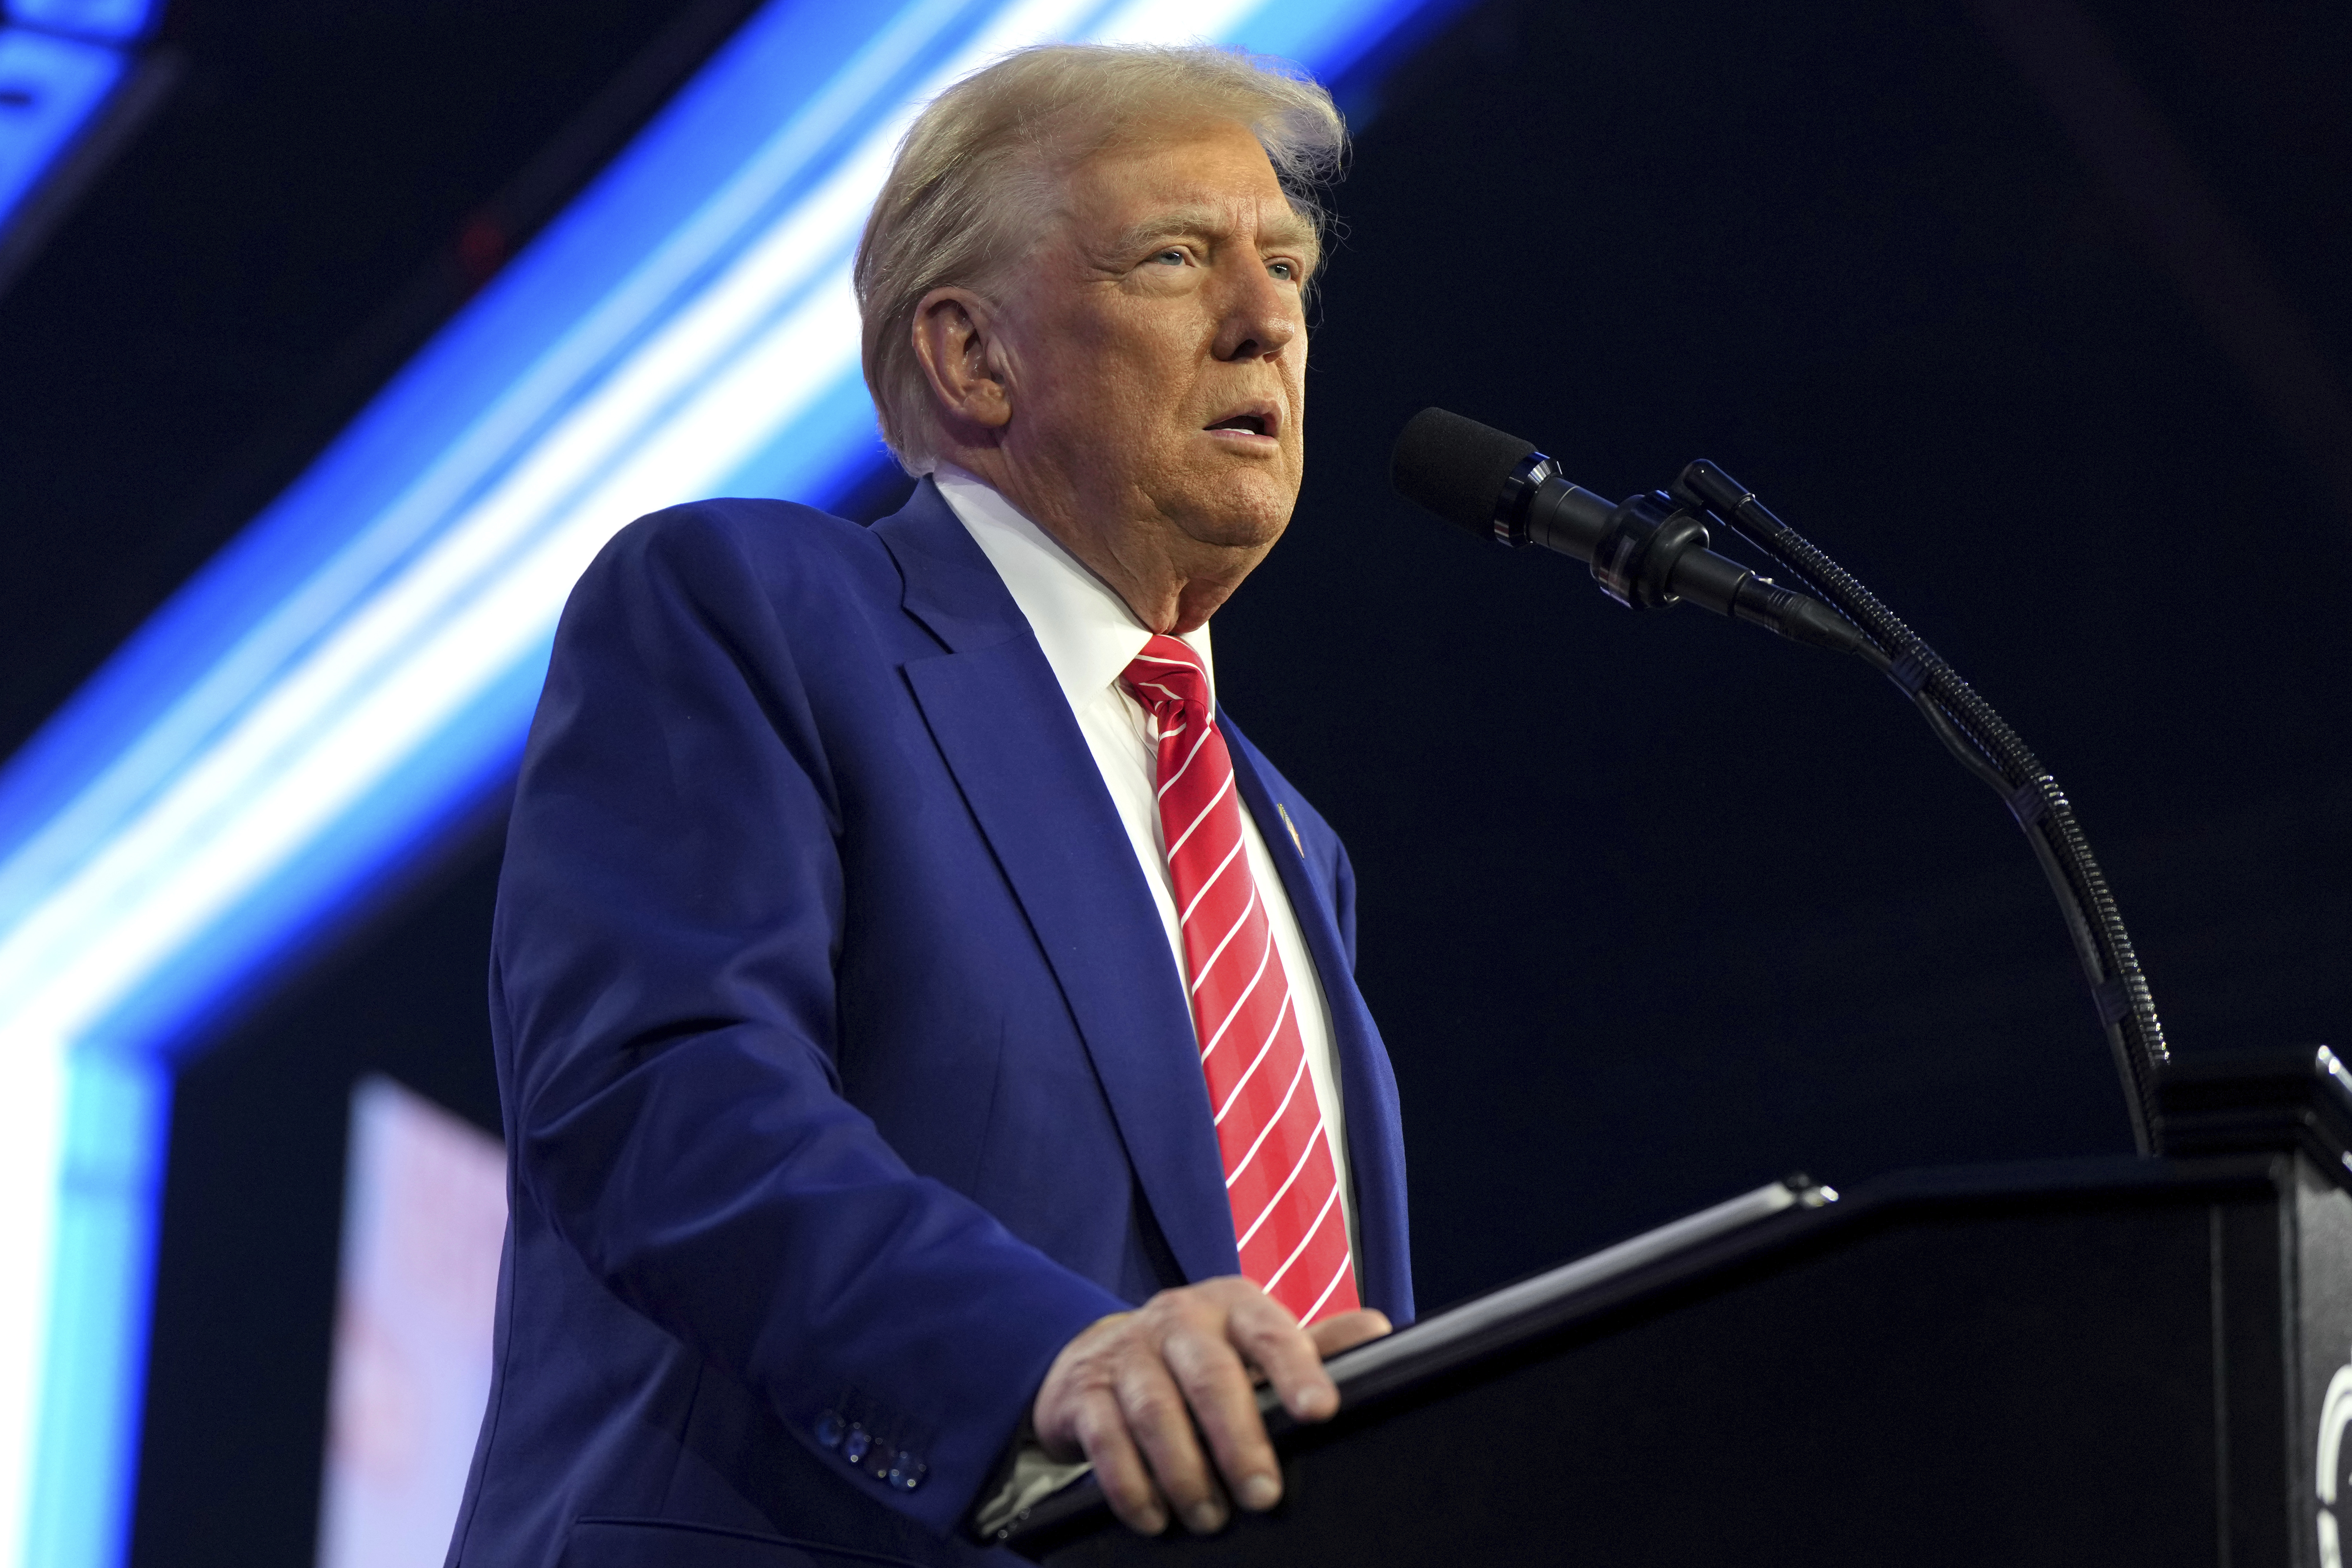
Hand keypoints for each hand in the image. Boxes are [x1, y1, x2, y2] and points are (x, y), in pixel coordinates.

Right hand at [1029, 1276, 1390, 1535]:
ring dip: (1184, 1470)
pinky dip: (1128, 1482)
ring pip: (1154, 1408)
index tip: (1320, 1412)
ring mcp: (1125, 1351)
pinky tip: (1152, 1515)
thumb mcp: (1251, 1344)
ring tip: (1210, 1517)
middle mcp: (1177, 1318)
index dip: (1296, 1369)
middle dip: (1239, 1438)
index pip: (1270, 1331)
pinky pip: (1103, 1436)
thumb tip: (1378, 1330)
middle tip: (1264, 1495)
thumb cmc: (1195, 1358)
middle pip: (1210, 1373)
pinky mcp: (1082, 1391)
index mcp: (1230, 1305)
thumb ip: (1311, 1345)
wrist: (1094, 1354)